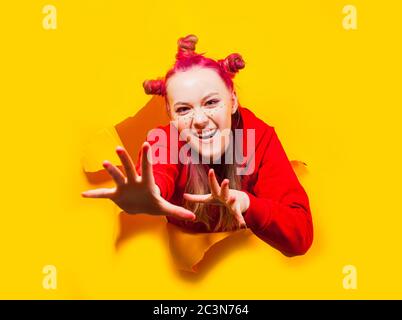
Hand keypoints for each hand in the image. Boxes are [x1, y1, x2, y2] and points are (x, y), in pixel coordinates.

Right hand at [81, 142, 195, 220]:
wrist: (140, 207)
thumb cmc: (152, 204)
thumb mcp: (164, 208)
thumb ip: (177, 211)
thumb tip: (193, 217)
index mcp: (146, 182)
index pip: (147, 167)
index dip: (146, 157)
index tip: (146, 144)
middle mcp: (133, 181)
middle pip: (129, 168)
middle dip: (124, 159)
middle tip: (118, 148)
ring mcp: (124, 187)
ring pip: (116, 176)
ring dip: (111, 171)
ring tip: (104, 163)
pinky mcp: (116, 195)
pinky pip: (104, 194)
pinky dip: (95, 196)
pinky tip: (84, 195)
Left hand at [183, 169, 248, 228]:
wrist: (239, 201)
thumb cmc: (220, 199)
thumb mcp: (208, 199)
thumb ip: (196, 198)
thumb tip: (184, 195)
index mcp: (217, 193)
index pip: (214, 185)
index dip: (212, 178)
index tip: (211, 170)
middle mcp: (225, 196)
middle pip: (224, 191)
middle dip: (224, 186)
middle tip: (225, 180)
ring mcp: (232, 202)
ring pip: (232, 201)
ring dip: (232, 199)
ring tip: (233, 197)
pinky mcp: (237, 210)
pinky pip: (238, 215)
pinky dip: (240, 219)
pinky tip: (242, 225)